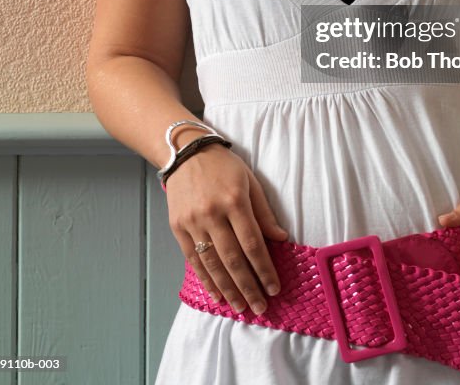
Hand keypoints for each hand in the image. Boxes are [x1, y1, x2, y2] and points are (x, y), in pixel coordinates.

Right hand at [165, 144, 288, 314]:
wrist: (185, 153)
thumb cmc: (223, 166)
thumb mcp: (250, 181)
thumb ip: (264, 212)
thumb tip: (281, 239)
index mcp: (235, 200)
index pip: (252, 243)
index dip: (264, 269)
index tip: (274, 288)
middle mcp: (213, 213)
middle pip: (233, 258)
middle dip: (248, 286)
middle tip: (260, 307)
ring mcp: (193, 222)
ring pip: (212, 263)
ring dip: (228, 289)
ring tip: (240, 307)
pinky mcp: (177, 228)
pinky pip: (193, 260)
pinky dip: (206, 279)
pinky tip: (217, 294)